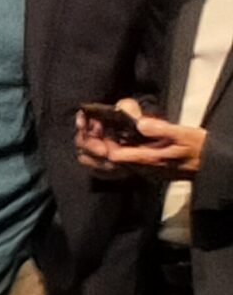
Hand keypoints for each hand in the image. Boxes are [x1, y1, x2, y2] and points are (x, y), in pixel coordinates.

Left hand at [77, 99, 203, 180]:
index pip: (113, 155)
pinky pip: (113, 166)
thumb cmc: (196, 148)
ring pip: (105, 166)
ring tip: (90, 131)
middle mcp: (138, 168)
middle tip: (87, 125)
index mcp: (146, 159)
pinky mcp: (139, 170)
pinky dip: (102, 154)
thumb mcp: (182, 134)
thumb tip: (140, 123)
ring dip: (94, 149)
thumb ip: (160, 129)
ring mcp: (138, 171)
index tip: (97, 125)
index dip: (101, 141)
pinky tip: (103, 141)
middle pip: (103, 162)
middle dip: (91, 144)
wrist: (206, 165)